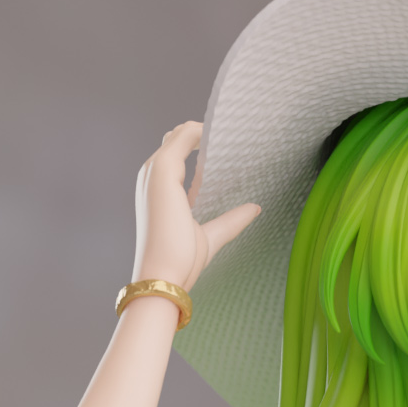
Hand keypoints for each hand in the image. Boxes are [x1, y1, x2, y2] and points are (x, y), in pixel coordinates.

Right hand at [128, 120, 260, 300]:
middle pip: (176, 139)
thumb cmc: (179, 262)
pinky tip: (225, 135)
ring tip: (235, 132)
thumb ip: (231, 221)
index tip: (230, 146)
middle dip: (204, 134)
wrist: (163, 276)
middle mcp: (152, 178)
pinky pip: (185, 136)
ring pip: (180, 133)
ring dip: (206, 130)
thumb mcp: (210, 236)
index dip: (201, 145)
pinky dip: (204, 131)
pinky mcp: (163, 170)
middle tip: (238, 137)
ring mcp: (155, 172)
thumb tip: (255, 208)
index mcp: (160, 191)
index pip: (177, 155)